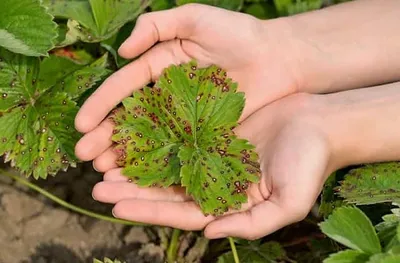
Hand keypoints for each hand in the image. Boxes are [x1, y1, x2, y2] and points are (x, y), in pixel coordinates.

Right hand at [74, 3, 302, 161]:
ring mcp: (185, 114)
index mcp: (160, 66)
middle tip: (84, 156)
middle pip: (131, 116)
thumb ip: (157, 26)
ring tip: (104, 170)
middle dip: (106, 135)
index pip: (124, 87)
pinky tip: (141, 174)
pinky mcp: (204, 130)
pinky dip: (159, 160)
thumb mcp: (195, 19)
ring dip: (126, 152)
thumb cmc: (239, 34)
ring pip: (150, 135)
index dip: (101, 105)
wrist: (279, 58)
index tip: (81, 125)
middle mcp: (168, 92)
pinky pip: (177, 146)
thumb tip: (123, 49)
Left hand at [90, 93, 332, 238]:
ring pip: (167, 165)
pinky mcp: (213, 132)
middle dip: (132, 191)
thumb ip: (252, 225)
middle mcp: (215, 182)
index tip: (115, 206)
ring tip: (105, 164)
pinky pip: (179, 136)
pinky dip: (157, 139)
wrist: (319, 122)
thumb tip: (209, 234)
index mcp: (228, 204)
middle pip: (166, 191)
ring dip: (138, 167)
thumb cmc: (309, 163)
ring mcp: (212, 156)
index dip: (149, 211)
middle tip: (98, 186)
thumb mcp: (288, 202)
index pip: (181, 213)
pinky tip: (135, 135)